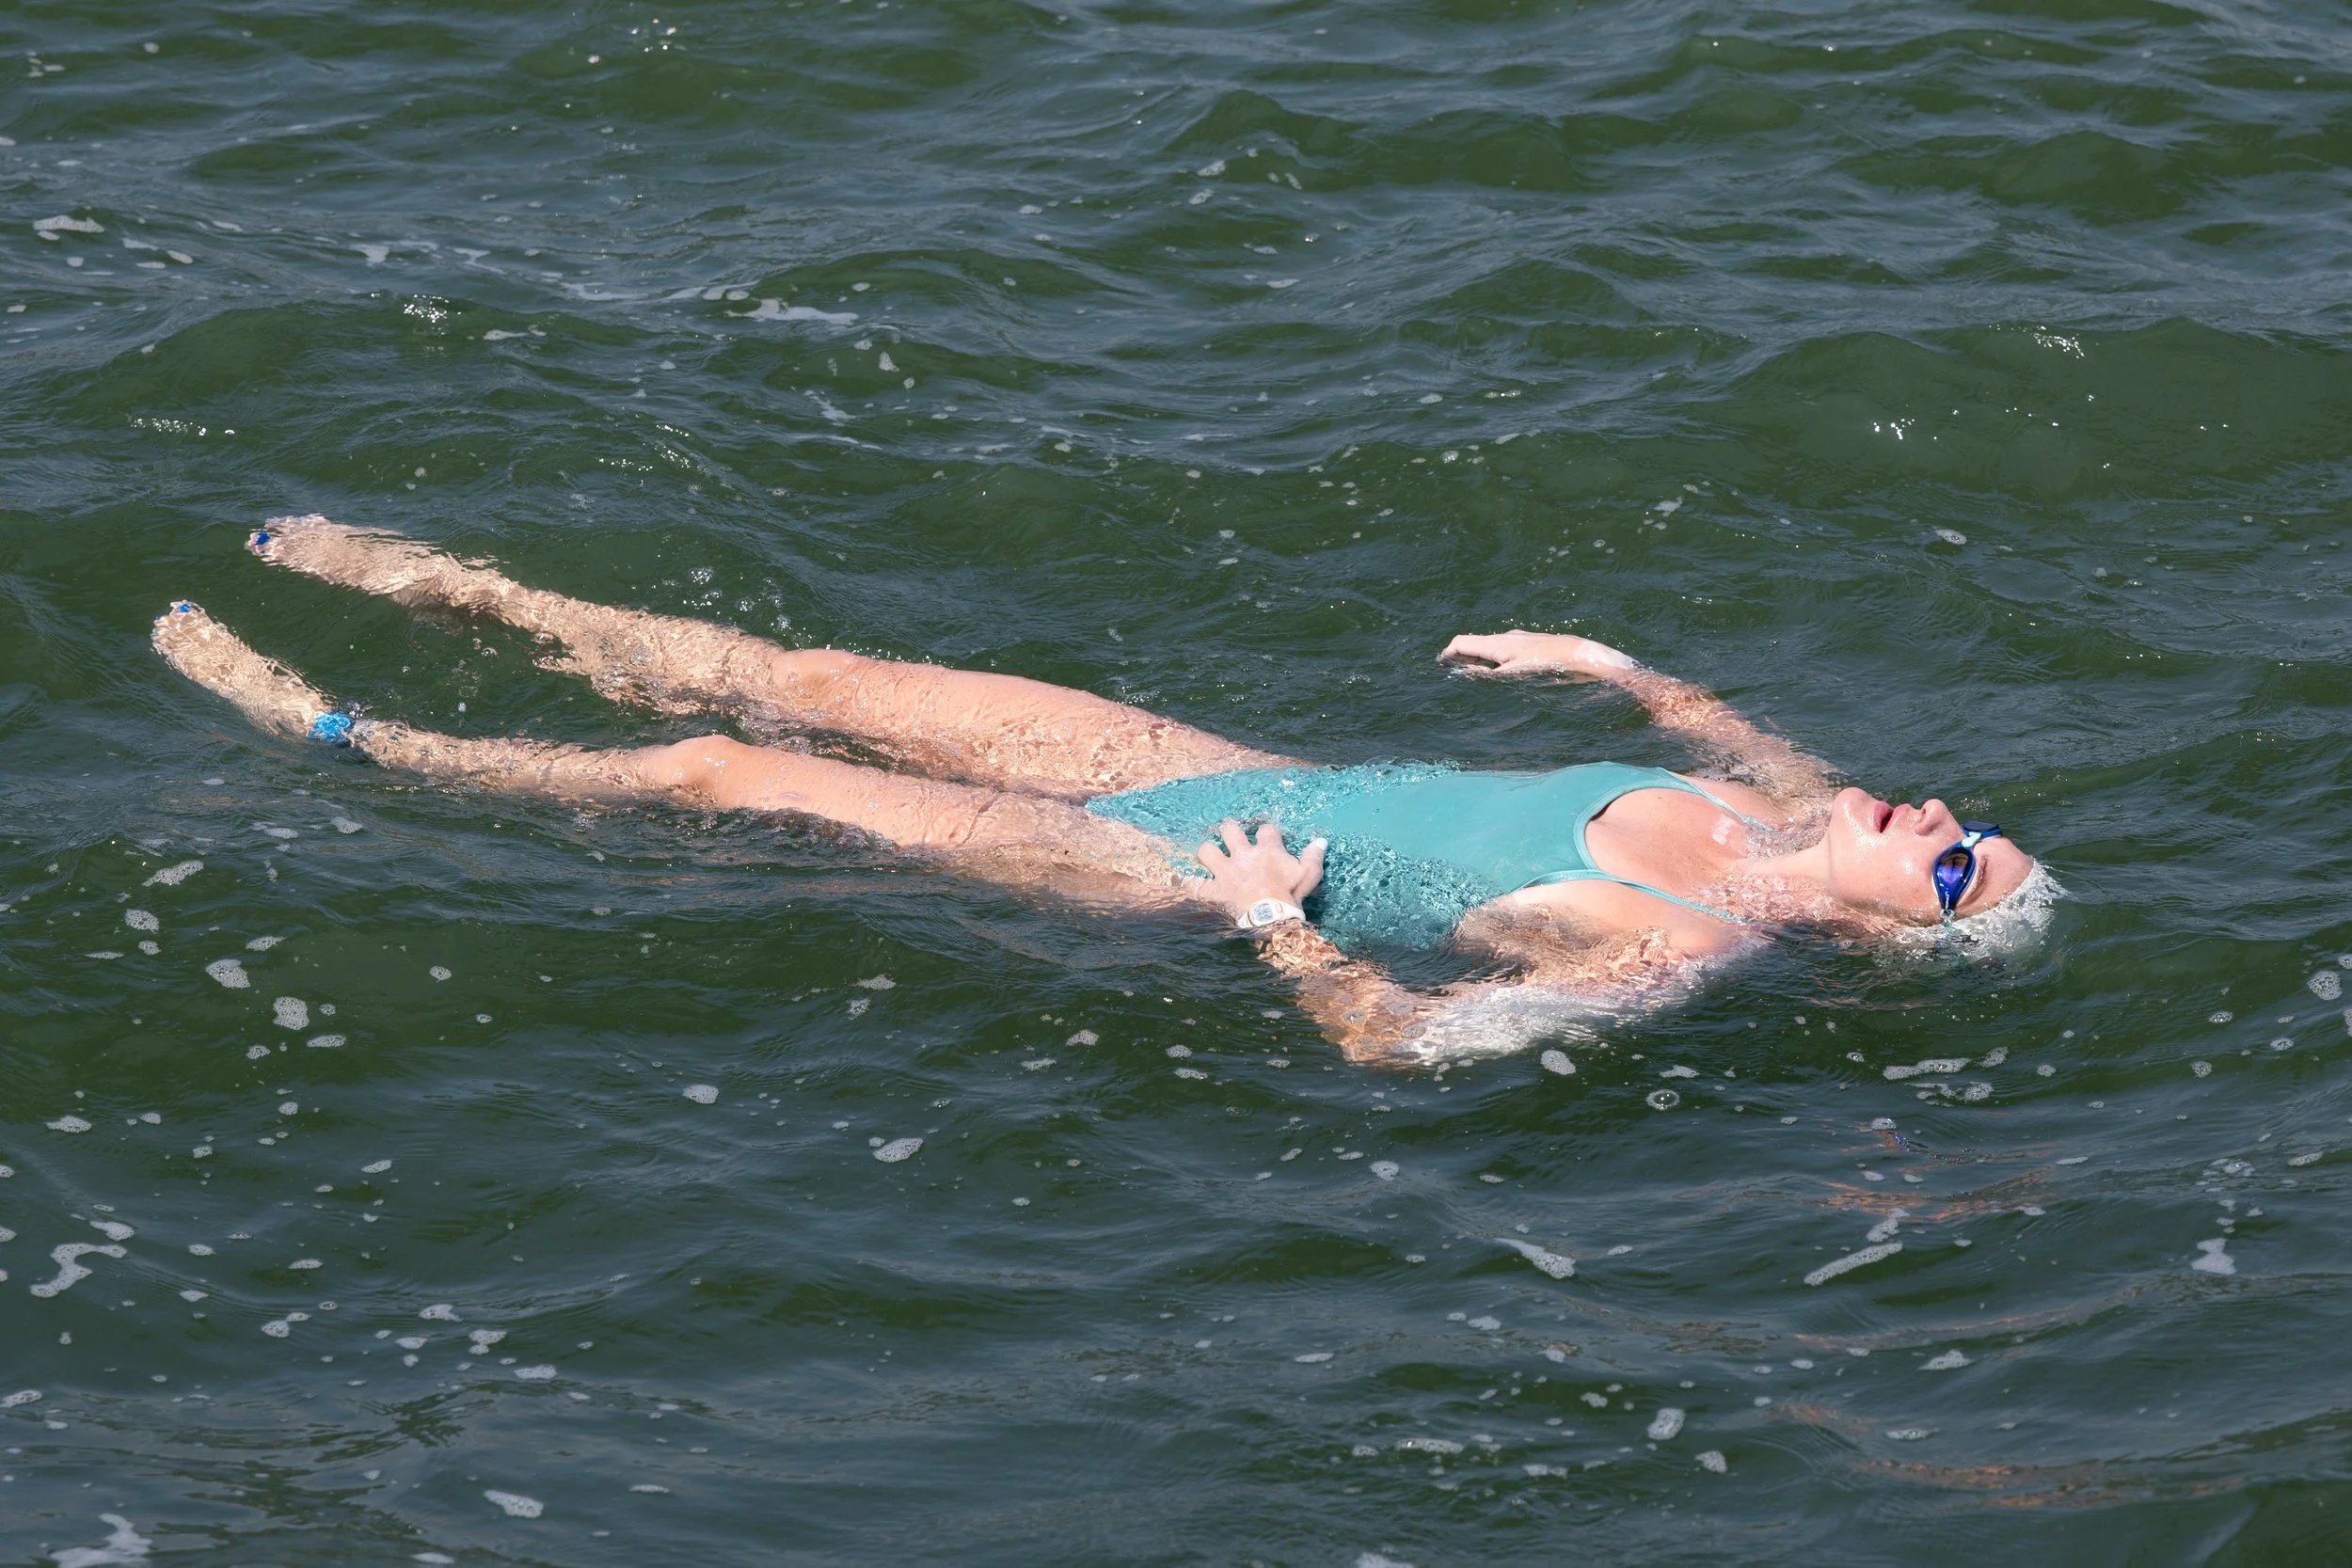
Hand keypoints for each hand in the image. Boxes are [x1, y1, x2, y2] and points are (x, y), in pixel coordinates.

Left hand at [1194, 819, 1324, 922]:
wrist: (1272, 919)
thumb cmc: (1291, 897)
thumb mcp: (1309, 875)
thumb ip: (1314, 856)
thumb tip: (1321, 840)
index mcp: (1266, 850)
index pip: (1266, 829)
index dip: (1267, 832)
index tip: (1269, 838)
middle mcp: (1242, 856)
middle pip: (1230, 830)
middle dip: (1230, 831)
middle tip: (1232, 836)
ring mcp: (1225, 872)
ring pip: (1206, 851)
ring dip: (1208, 852)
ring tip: (1211, 856)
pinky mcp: (1214, 890)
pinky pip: (1194, 884)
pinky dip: (1188, 883)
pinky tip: (1183, 880)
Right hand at [1438, 629, 1638, 679]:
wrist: (1581, 656)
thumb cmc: (1547, 667)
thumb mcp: (1512, 676)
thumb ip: (1487, 675)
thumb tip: (1464, 672)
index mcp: (1497, 643)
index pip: (1463, 641)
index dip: (1449, 653)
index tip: (1441, 664)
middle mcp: (1506, 637)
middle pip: (1476, 644)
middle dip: (1464, 657)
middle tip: (1456, 674)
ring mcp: (1520, 638)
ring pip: (1492, 647)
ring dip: (1482, 659)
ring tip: (1479, 677)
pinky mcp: (1531, 643)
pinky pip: (1506, 649)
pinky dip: (1497, 659)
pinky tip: (1506, 673)